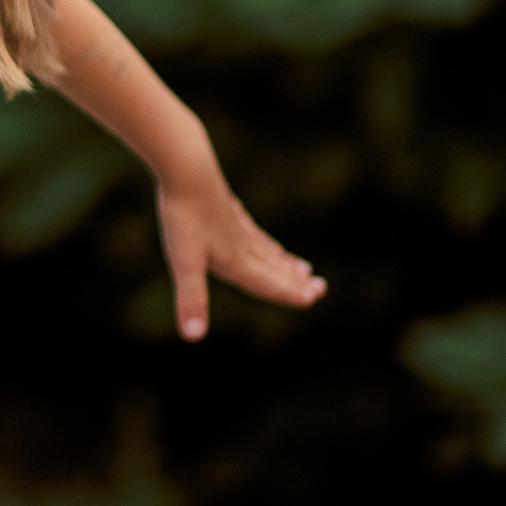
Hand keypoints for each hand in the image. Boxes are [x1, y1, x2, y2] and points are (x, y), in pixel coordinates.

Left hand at [156, 168, 324, 340]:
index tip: (313, 298)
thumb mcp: (183, 263)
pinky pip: (250, 229)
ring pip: (264, 248)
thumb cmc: (185, 217)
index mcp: (235, 260)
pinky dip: (262, 240)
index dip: (289, 292)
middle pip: (272, 266)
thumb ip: (191, 300)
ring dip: (283, 261)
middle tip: (322, 288)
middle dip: (295, 281)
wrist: (185, 167)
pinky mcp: (225, 206)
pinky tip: (260, 238)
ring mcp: (234, 223)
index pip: (267, 282)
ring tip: (302, 267)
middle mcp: (240, 243)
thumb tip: (192, 338)